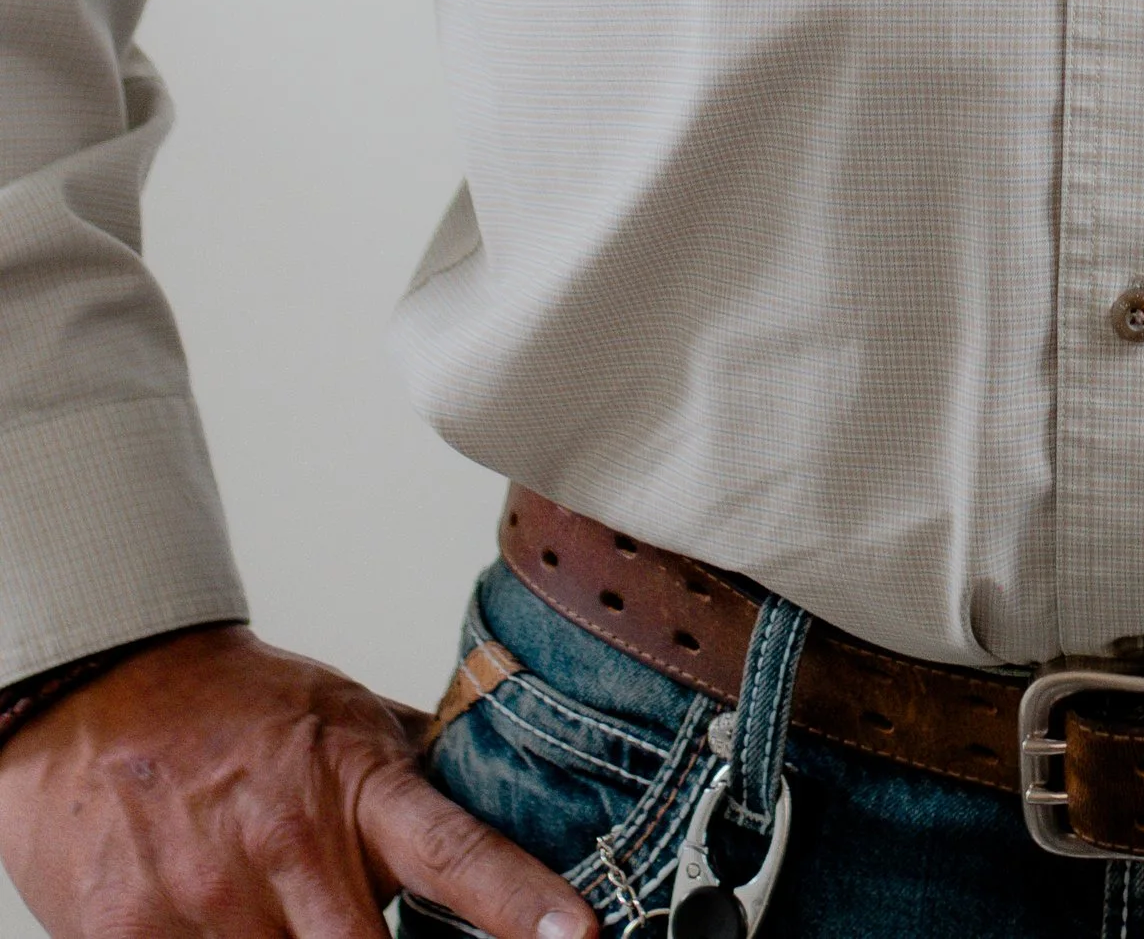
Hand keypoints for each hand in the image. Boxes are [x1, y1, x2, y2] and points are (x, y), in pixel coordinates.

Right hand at [0, 626, 598, 938]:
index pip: (453, 848)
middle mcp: (286, 841)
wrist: (103, 693)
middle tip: (348, 911)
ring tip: (261, 889)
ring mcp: (208, 894)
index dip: (515, 897)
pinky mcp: (132, 935)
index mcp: (353, 784)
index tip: (575, 933)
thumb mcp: (347, 719)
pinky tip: (203, 904)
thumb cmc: (238, 710)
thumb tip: (518, 791)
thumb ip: (418, 773)